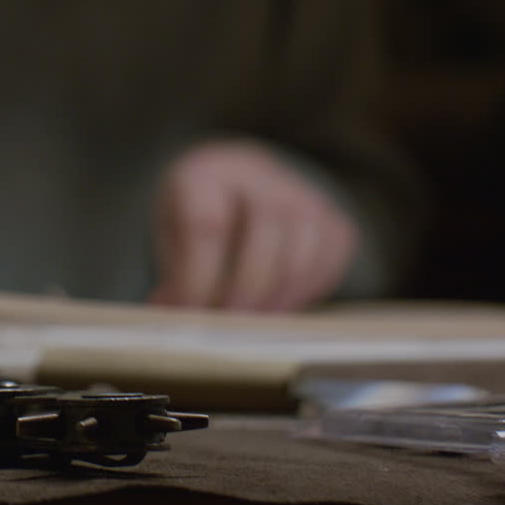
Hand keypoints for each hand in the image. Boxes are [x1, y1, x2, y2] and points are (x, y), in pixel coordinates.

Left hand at [148, 140, 357, 311]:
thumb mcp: (171, 237)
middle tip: (229, 327)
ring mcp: (303, 196)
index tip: (191, 312)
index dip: (200, 275)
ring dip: (279, 296)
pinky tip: (279, 308)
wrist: (236, 185)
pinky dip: (307, 292)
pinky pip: (331, 261)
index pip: (208, 223)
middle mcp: (259, 177)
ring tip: (254, 325)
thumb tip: (171, 314)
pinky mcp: (333, 220)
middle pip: (265, 226)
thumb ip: (175, 274)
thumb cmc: (197, 219)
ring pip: (304, 246)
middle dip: (246, 287)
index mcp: (206, 177)